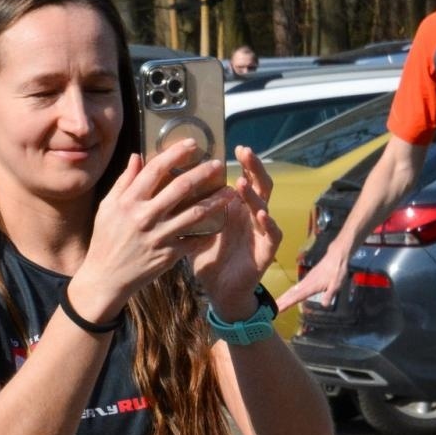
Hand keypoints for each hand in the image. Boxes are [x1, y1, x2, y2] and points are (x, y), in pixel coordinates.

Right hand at [71, 139, 234, 320]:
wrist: (105, 278)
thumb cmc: (105, 240)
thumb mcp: (107, 208)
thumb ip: (124, 182)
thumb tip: (138, 156)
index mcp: (129, 201)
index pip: (156, 169)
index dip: (176, 153)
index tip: (192, 144)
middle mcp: (145, 216)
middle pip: (181, 187)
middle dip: (203, 172)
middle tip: (218, 165)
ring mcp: (159, 237)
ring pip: (195, 213)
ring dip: (215, 201)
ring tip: (230, 192)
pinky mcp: (169, 255)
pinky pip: (195, 240)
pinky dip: (209, 232)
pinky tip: (220, 224)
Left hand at [190, 146, 280, 317]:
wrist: (219, 289)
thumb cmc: (207, 256)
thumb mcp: (193, 228)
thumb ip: (183, 206)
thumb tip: (162, 183)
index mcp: (234, 206)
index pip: (240, 176)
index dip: (238, 162)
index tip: (231, 145)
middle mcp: (250, 214)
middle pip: (257, 184)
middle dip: (253, 167)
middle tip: (244, 150)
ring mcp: (260, 230)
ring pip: (265, 205)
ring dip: (255, 193)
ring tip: (242, 182)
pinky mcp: (267, 250)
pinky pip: (273, 234)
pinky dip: (269, 223)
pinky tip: (262, 214)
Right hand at [278, 241, 348, 311]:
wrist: (336, 256)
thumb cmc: (338, 270)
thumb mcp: (337, 284)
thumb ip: (330, 294)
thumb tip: (324, 305)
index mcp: (312, 286)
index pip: (297, 297)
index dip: (287, 303)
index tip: (278, 309)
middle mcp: (306, 283)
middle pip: (291, 294)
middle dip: (281, 301)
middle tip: (271, 309)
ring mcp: (306, 280)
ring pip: (292, 290)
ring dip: (283, 297)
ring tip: (276, 304)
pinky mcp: (308, 278)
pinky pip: (296, 287)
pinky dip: (289, 293)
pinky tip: (288, 295)